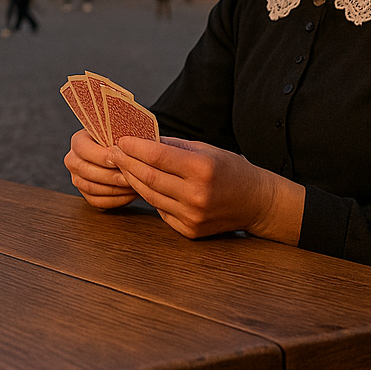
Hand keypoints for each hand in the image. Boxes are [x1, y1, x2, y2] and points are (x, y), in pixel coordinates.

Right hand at [63, 129, 138, 210]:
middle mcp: (73, 160)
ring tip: (132, 185)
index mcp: (78, 141)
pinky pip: (97, 201)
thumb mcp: (121, 134)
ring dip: (114, 188)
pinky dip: (115, 200)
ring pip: (91, 188)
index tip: (119, 159)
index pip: (83, 149)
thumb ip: (119, 139)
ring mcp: (77, 179)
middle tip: (129, 177)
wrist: (125, 155)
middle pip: (85, 171)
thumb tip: (122, 149)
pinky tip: (129, 194)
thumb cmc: (124, 142)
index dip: (101, 156)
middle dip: (110, 175)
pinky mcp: (86, 194)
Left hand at [108, 136, 304, 243]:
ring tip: (122, 167)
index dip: (134, 147)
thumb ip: (172, 146)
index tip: (120, 139)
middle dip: (127, 163)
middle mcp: (197, 195)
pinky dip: (150, 197)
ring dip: (132, 180)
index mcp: (202, 169)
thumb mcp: (205, 149)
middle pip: (148, 177)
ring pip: (150, 196)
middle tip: (113, 152)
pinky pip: (161, 211)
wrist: (256, 202)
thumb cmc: (231, 170)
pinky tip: (144, 185)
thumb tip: (140, 138)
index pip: (157, 156)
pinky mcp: (190, 231)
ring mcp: (192, 216)